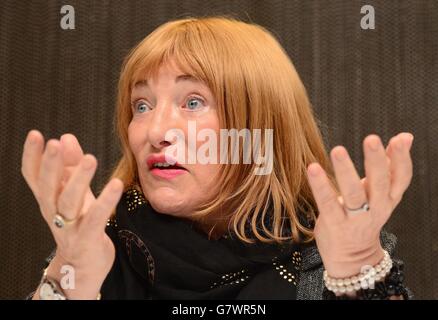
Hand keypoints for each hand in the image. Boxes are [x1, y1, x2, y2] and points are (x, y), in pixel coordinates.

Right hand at [21, 130, 122, 298]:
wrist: (83, 265)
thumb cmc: (80, 222)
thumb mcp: (75, 192)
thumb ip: (71, 166)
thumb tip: (67, 137)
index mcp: (48, 199)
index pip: (33, 177)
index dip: (32, 157)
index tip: (35, 135)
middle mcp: (53, 212)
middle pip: (48, 188)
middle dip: (50, 165)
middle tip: (55, 144)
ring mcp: (69, 227)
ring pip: (69, 202)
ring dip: (78, 179)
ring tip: (90, 158)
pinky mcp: (88, 238)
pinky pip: (96, 218)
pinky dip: (106, 201)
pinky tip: (117, 184)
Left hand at [306, 133, 412, 277]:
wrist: (352, 257)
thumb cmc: (365, 217)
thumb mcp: (382, 193)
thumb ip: (390, 165)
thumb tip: (405, 136)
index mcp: (388, 198)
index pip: (401, 178)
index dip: (402, 159)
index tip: (401, 139)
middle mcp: (375, 208)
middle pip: (379, 183)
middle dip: (377, 161)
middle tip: (372, 139)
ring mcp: (355, 218)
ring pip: (354, 194)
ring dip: (346, 171)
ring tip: (338, 150)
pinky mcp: (334, 223)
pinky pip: (328, 203)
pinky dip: (321, 186)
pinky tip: (313, 168)